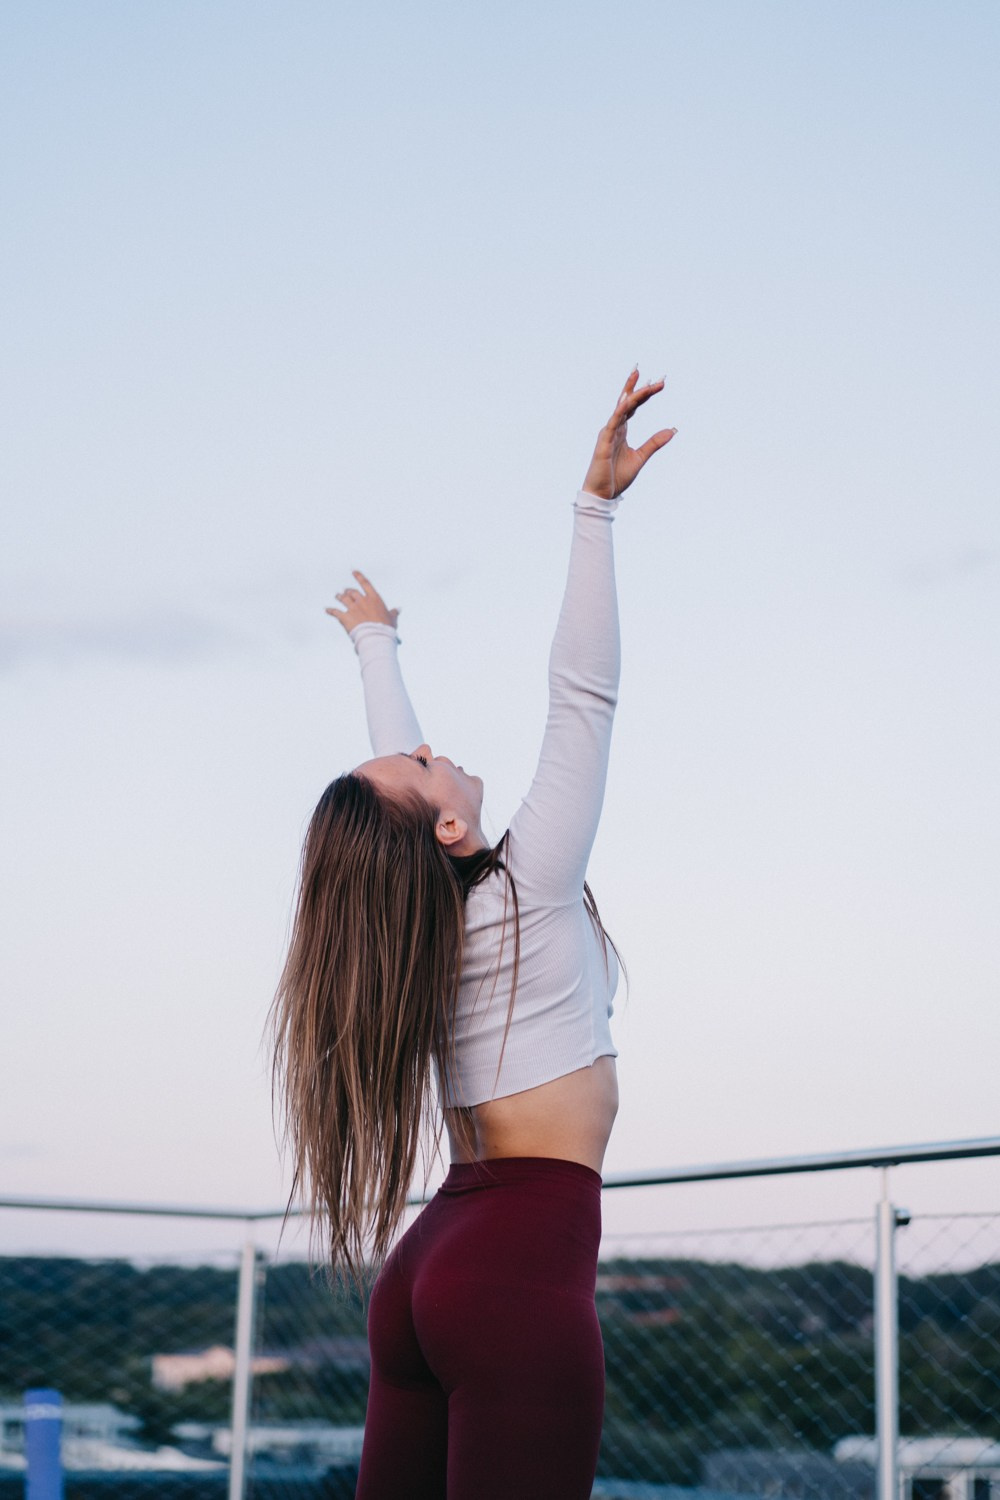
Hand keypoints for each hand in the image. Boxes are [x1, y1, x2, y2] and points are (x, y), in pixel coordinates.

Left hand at [325, 571, 399, 633]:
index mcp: (374, 599)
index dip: (359, 576)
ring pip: (343, 599)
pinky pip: (335, 612)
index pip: (365, 584)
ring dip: (339, 597)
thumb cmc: (386, 628)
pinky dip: (330, 611)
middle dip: (348, 591)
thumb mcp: (392, 619)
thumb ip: (393, 613)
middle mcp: (362, 601)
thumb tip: (398, 609)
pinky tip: (327, 610)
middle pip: (352, 592)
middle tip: (345, 591)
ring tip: (337, 596)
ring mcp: (353, 608)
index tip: (354, 571)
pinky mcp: (345, 617)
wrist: (376, 637)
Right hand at [582, 369, 676, 498]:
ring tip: (643, 381)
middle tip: (646, 372)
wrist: (603, 494)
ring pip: (621, 408)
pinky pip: (613, 422)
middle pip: (625, 402)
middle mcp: (614, 428)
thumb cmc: (617, 477)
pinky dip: (620, 410)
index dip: (644, 394)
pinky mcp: (604, 442)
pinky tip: (627, 399)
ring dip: (632, 394)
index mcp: (621, 431)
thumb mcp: (640, 457)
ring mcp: (608, 433)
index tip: (658, 383)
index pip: (633, 407)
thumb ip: (654, 443)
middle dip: (636, 386)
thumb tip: (672, 430)